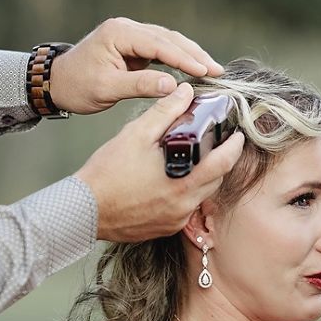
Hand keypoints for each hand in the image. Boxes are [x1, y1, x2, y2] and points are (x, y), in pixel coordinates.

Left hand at [49, 17, 222, 114]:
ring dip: (189, 55)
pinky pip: (160, 49)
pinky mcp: (132, 45)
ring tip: (212, 70)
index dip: (184, 58)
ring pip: (167, 41)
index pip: (159, 44)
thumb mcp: (106, 89)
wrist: (56, 82)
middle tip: (218, 71)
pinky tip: (193, 70)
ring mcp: (130, 35)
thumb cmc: (77, 86)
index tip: (205, 71)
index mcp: (118, 33)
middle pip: (168, 38)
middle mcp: (126, 28)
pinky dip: (177, 59)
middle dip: (194, 55)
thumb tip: (173, 85)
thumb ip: (140, 85)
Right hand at [75, 83, 244, 241]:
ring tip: (193, 160)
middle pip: (216, 181)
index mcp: (183, 182)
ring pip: (201, 196)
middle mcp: (183, 206)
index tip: (237, 135)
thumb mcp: (136, 134)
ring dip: (203, 178)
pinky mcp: (163, 228)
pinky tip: (171, 180)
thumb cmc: (107, 173)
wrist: (84, 209)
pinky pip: (184, 209)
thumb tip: (184, 92)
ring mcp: (174, 221)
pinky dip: (185, 193)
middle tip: (217, 144)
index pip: (224, 163)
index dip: (234, 147)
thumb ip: (164, 111)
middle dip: (220, 161)